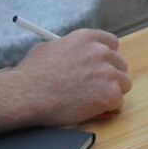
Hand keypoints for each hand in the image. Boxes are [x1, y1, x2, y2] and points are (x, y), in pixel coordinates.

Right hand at [15, 29, 131, 123]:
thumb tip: (72, 54)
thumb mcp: (48, 49)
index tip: (101, 67)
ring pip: (122, 84)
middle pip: (120, 64)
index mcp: (86, 38)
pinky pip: (118, 102)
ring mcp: (107, 72)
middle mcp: (100, 51)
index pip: (111, 44)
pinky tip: (91, 110)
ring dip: (109, 93)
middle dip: (109, 77)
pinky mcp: (110, 93)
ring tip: (90, 101)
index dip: (106, 58)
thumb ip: (67, 49)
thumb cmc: (31, 75)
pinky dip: (106, 109)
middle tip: (95, 88)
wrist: (25, 95)